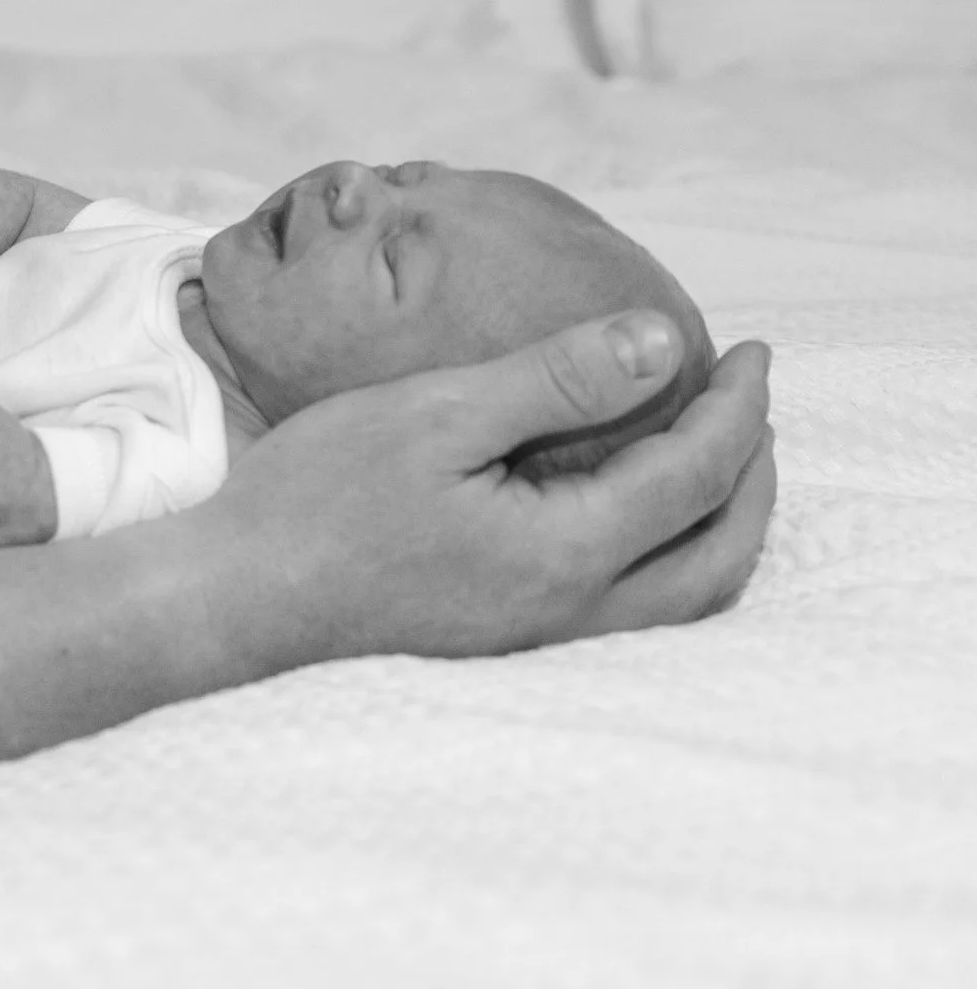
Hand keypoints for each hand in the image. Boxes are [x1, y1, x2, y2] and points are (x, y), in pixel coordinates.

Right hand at [191, 310, 775, 666]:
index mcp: (567, 553)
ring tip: (720, 462)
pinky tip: (639, 519)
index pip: (696, 474)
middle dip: (754, 474)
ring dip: (724, 527)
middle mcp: (574, 615)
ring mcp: (542, 642)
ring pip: (686, 600)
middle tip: (752, 404)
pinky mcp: (509, 647)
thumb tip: (663, 341)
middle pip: (719, 555)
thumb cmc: (319, 498)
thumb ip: (555, 379)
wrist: (236, 599)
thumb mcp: (436, 412)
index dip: (738, 407)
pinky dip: (674, 559)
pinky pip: (637, 613)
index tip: (753, 350)